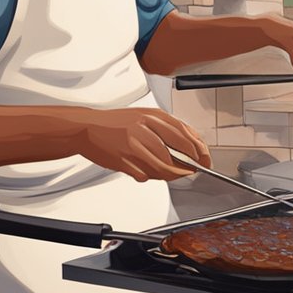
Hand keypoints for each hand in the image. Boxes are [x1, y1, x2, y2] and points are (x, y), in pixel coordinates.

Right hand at [71, 108, 211, 181]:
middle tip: (192, 171)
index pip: (184, 134)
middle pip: (175, 153)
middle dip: (188, 166)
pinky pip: (144, 175)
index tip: (204, 159)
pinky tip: (146, 171)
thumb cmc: (116, 123)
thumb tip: (191, 145)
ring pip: (162, 167)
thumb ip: (167, 129)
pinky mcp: (123, 160)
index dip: (198, 150)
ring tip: (172, 174)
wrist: (87, 128)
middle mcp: (143, 128)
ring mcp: (133, 145)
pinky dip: (149, 176)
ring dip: (171, 175)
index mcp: (152, 116)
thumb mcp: (144, 117)